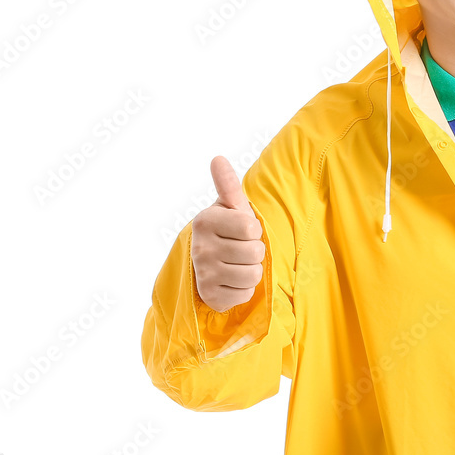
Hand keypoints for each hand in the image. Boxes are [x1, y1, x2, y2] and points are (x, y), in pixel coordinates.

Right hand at [191, 156, 265, 311]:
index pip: (250, 228)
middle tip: (241, 248)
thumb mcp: (231, 207)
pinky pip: (246, 293)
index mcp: (205, 221)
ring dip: (252, 270)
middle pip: (255, 252)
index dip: (254, 230)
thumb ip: (228, 184)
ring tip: (239, 263)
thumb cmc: (229, 230)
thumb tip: (217, 158)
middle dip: (255, 251)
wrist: (213, 262)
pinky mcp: (209, 296)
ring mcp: (203, 274)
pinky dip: (245, 288)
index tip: (243, 230)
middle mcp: (200, 248)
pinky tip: (233, 280)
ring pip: (253, 275)